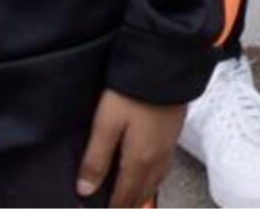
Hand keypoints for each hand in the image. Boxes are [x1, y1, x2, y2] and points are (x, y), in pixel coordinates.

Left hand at [79, 90, 183, 207]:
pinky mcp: (174, 135)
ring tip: (128, 203)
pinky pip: (162, 170)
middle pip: (140, 194)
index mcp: (138, 161)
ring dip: (140, 196)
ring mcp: (168, 148)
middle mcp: (156, 160)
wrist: (167, 65)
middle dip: (127, 207)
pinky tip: (147, 177)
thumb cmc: (132, 94)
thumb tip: (85, 191)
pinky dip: (151, 182)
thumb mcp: (106, 124)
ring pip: (154, 183)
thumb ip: (96, 159)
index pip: (123, 197)